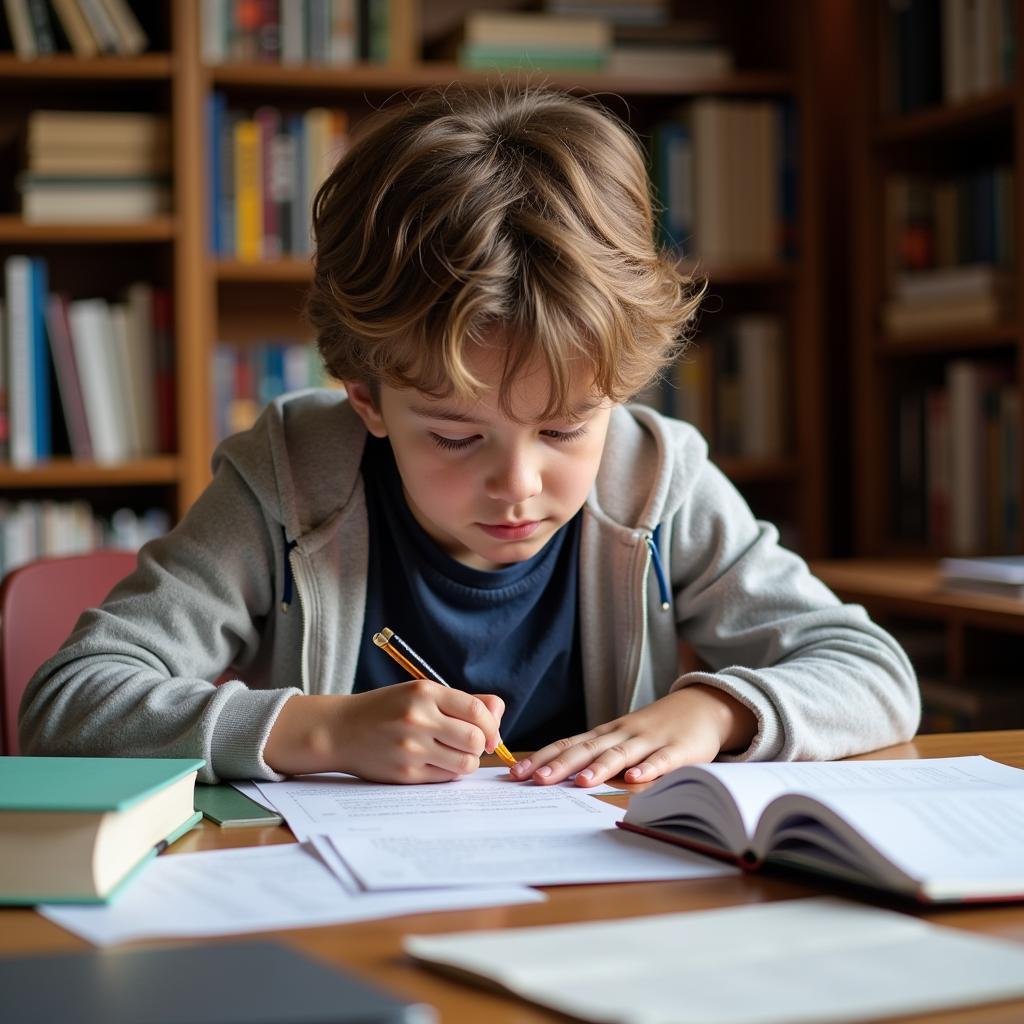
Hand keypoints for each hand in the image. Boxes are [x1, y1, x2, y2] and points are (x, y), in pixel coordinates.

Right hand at [264, 684, 504, 783]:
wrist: (340, 730)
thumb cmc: (387, 709)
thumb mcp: (421, 693)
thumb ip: (462, 701)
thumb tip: (498, 714)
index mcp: (425, 693)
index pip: (477, 711)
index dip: (492, 726)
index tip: (491, 734)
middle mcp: (418, 719)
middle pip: (475, 740)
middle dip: (481, 745)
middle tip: (471, 745)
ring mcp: (411, 748)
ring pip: (465, 763)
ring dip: (467, 761)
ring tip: (453, 755)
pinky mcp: (405, 774)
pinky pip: (446, 778)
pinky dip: (449, 772)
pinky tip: (435, 762)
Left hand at [509, 685, 755, 787]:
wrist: (701, 707)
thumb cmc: (654, 729)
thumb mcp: (622, 738)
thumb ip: (597, 755)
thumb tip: (558, 776)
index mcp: (605, 734)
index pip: (568, 744)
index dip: (542, 758)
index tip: (515, 773)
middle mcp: (622, 735)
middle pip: (587, 749)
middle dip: (560, 765)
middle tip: (535, 780)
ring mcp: (649, 741)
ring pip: (620, 755)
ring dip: (599, 768)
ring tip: (579, 781)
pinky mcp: (677, 750)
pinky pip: (661, 761)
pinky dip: (648, 769)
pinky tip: (634, 778)